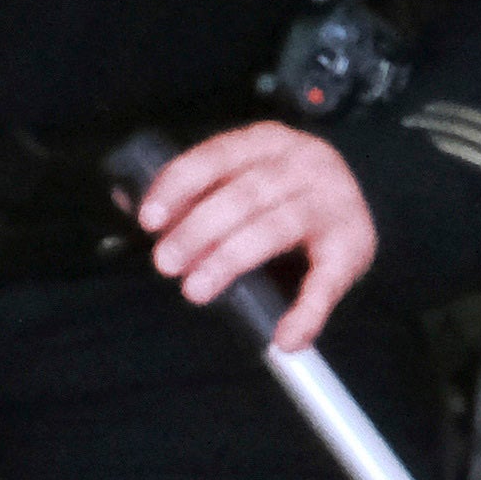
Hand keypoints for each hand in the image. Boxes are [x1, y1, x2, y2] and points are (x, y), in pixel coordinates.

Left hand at [132, 119, 378, 345]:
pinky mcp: (354, 245)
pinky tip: (285, 336)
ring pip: (275, 228)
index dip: (178, 185)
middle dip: (198, 230)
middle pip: (245, 194)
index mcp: (268, 143)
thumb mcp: (241, 177)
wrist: (352, 206)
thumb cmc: (282, 195)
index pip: (216, 155)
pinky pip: (328, 280)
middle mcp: (305, 165)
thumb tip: (126, 199)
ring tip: (196, 289)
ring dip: (230, 260)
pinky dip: (307, 312)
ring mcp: (332, 204)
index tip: (148, 220)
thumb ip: (193, 189)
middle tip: (165, 263)